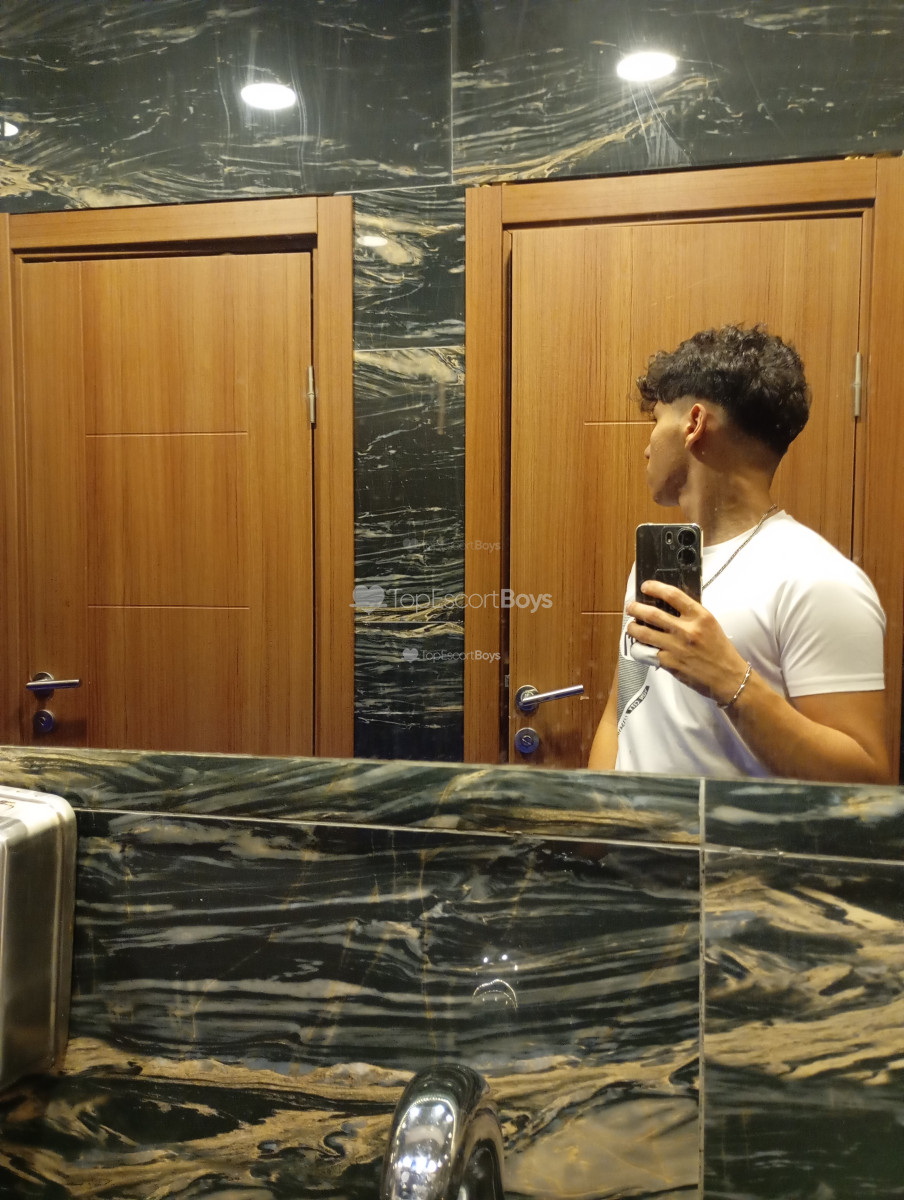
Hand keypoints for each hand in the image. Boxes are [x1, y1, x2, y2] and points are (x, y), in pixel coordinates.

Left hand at [626, 580, 748, 704]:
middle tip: (630, 607)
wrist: (728, 677)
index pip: (673, 595)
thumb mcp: (710, 625)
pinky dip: (640, 647)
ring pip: (644, 633)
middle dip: (636, 609)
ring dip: (632, 628)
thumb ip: (691, 615)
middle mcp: (687, 630)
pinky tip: (639, 645)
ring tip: (631, 625)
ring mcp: (676, 647)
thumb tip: (668, 606)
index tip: (646, 586)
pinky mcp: (669, 663)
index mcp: (700, 616)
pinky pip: (647, 652)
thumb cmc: (720, 650)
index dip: (655, 588)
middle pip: (652, 614)